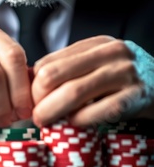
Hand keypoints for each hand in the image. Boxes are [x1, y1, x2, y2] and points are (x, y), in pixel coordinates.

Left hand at [31, 36, 153, 127]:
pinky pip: (100, 110)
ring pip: (74, 91)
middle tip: (35, 116)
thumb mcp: (99, 64)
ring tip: (45, 122)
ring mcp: (125, 72)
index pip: (49, 62)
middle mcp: (111, 53)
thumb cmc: (125, 79)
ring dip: (53, 111)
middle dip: (38, 99)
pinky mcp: (137, 95)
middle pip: (55, 75)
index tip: (30, 102)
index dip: (33, 85)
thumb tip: (30, 85)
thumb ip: (70, 69)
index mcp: (96, 44)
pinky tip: (74, 123)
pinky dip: (82, 119)